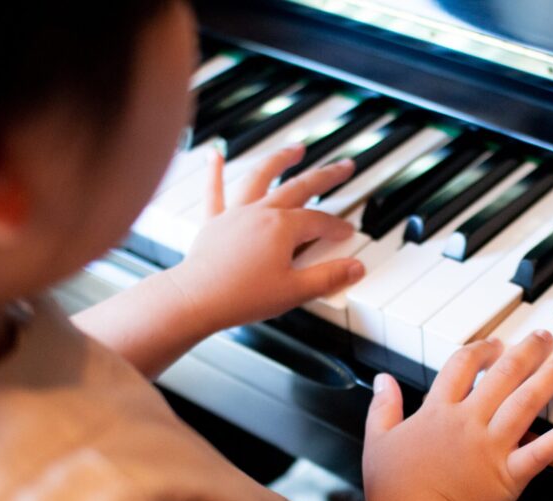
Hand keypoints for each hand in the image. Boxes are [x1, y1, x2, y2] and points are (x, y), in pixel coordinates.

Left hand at [163, 144, 363, 332]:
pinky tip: (214, 154)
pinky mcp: (214, 223)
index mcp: (283, 228)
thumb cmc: (241, 296)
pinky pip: (214, 191)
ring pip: (261, 177)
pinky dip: (214, 171)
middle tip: (344, 167)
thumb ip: (328, 277)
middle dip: (326, 176)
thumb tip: (354, 268)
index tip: (347, 233)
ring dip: (279, 160)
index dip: (337, 227)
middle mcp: (261, 213)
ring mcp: (236, 214)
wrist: (197, 299)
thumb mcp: (294, 291)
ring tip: (295, 149)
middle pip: (300, 188)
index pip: (319, 221)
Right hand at [361, 331, 552, 500]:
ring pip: (526, 403)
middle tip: (544, 338)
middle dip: (526, 352)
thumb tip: (383, 379)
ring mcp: (491, 447)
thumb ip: (383, 406)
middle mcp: (468, 422)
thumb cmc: (394, 489)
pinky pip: (541, 451)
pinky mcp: (509, 475)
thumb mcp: (378, 439)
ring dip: (549, 379)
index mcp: (438, 412)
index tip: (495, 344)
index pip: (462, 367)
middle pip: (503, 375)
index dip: (481, 350)